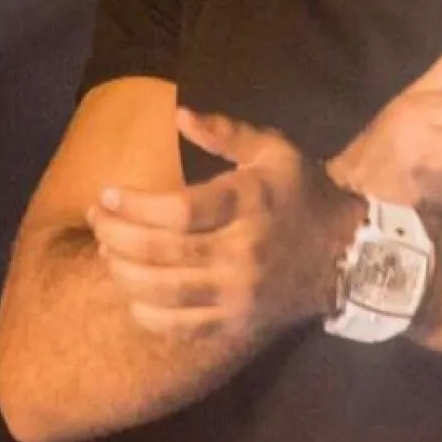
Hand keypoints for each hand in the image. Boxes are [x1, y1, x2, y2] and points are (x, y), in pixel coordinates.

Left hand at [88, 111, 362, 339]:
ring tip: (106, 251)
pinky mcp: (236, 323)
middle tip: (96, 220)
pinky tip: (132, 293)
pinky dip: (147, 313)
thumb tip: (179, 114)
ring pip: (164, 292)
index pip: (179, 210)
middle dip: (117, 236)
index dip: (135, 205)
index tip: (107, 195)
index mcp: (249, 202)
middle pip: (162, 252)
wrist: (344, 251)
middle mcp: (242, 251)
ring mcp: (239, 293)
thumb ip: (226, 132)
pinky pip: (180, 327)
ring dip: (124, 273)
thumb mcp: (273, 150)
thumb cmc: (300, 191)